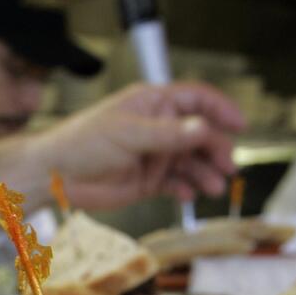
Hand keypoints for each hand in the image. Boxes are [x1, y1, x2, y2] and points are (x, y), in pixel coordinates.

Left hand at [37, 82, 244, 208]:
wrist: (55, 175)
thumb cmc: (82, 143)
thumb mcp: (127, 134)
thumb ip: (167, 133)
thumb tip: (202, 128)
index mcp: (153, 105)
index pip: (197, 99)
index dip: (221, 109)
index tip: (240, 125)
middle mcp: (158, 128)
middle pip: (201, 135)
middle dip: (217, 149)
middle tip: (228, 165)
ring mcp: (155, 155)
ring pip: (192, 162)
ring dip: (206, 173)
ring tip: (214, 187)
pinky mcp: (148, 180)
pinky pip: (176, 183)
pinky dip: (186, 189)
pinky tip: (188, 194)